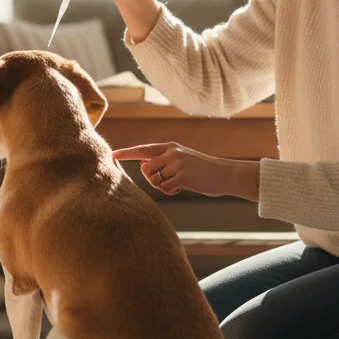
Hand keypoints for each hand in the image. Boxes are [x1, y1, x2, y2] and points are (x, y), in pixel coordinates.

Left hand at [112, 143, 260, 200]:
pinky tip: (182, 188)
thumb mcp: (183, 158)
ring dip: (162, 186)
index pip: (143, 149)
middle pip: (145, 169)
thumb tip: (143, 166)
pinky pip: (164, 188)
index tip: (112, 154)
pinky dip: (171, 191)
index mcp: (170, 146)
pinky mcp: (181, 176)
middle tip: (167, 181)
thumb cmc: (203, 169)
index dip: (127, 153)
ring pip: (154, 180)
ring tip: (178, 183)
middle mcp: (171, 152)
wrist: (225, 174)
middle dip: (152, 179)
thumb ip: (164, 160)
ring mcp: (176, 163)